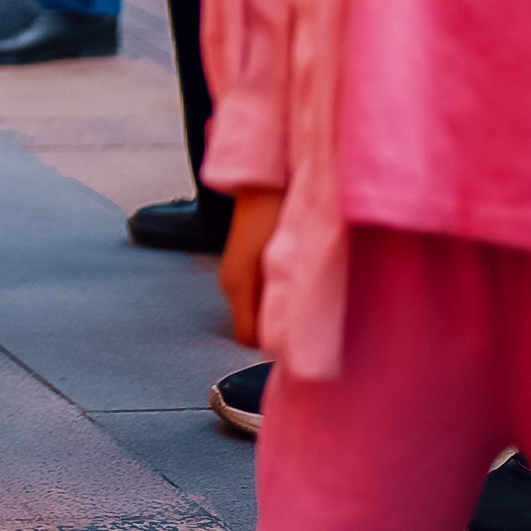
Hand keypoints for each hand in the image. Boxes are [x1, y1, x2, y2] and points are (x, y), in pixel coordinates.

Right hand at [218, 188, 283, 346]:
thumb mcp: (279, 268)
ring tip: (297, 292)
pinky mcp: (240, 265)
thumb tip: (285, 338)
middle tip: (302, 311)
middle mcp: (229, 284)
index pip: (248, 338)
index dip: (273, 343)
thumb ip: (280, 307)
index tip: (297, 336)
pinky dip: (271, 293)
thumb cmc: (273, 219)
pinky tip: (288, 278)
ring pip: (255, 309)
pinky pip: (255, 294)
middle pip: (251, 324)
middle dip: (275, 324)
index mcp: (235, 287)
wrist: (264, 187)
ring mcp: (233, 273)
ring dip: (274, 307)